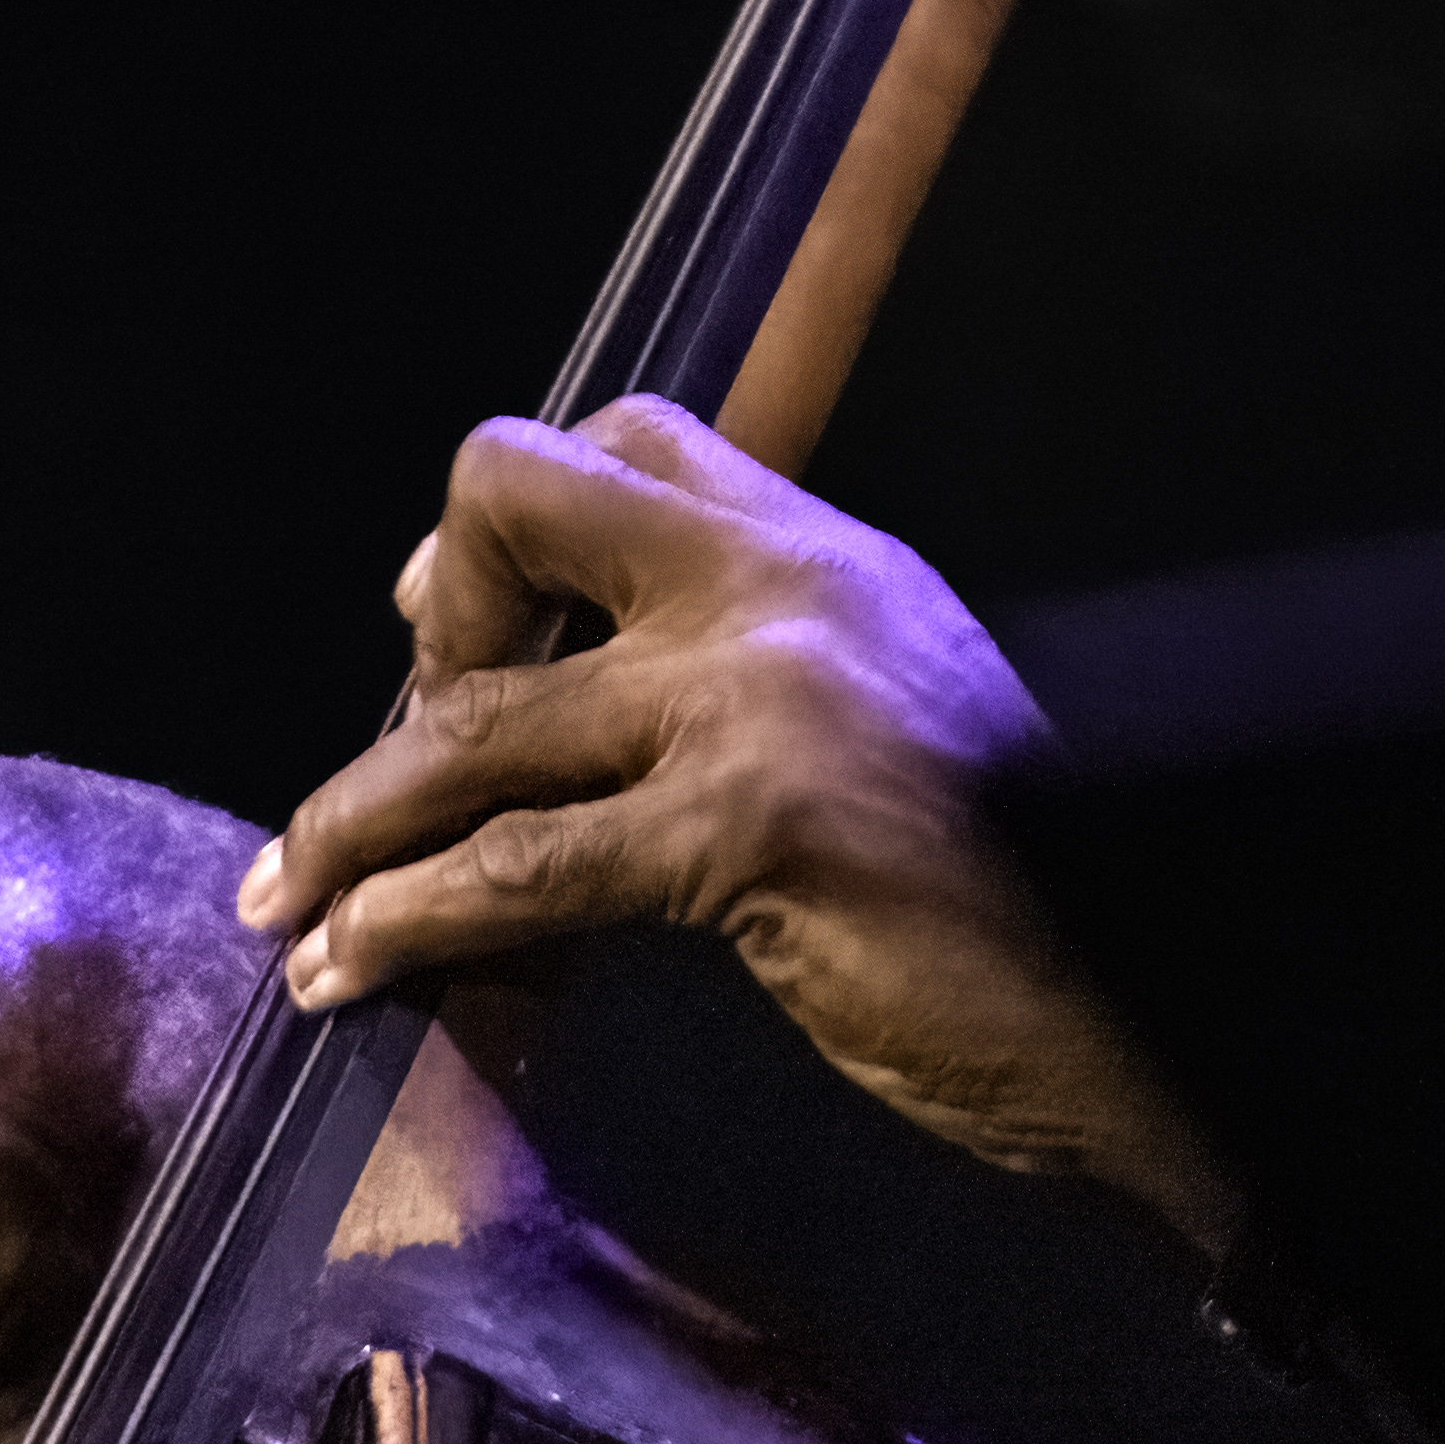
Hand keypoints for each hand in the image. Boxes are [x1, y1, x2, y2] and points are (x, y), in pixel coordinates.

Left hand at [240, 399, 1238, 1256]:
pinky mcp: (746, 832)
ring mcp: (762, 702)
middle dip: (416, 627)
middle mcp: (786, 590)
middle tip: (375, 768)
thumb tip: (594, 723)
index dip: (502, 529)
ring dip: (351, 820)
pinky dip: (402, 921)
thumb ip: (753, 700)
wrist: (1158, 1003)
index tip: (439, 634)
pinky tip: (347, 972)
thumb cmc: (1016, 913)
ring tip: (286, 903)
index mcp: (826, 557)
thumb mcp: (885, 750)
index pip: (624, 439)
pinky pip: (514, 868)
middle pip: (516, 498)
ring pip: (476, 719)